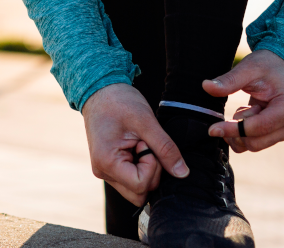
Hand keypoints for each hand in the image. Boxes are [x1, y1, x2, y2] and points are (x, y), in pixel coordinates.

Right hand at [82, 83, 188, 205]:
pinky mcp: (109, 167)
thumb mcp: (146, 122)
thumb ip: (166, 149)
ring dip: (146, 170)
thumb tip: (183, 173)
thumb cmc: (120, 101)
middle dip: (151, 172)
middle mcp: (102, 171)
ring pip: (136, 189)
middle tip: (145, 144)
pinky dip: (140, 168)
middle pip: (139, 193)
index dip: (153, 166)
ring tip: (140, 144)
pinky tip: (136, 148)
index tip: (146, 143)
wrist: (100, 90)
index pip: (141, 185)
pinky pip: (131, 180)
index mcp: (106, 162)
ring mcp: (104, 171)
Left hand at [203, 49, 283, 152]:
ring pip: (254, 145)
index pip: (258, 128)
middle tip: (239, 108)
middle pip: (256, 143)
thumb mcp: (247, 68)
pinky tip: (248, 114)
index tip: (212, 128)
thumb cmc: (267, 66)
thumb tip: (206, 86)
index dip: (233, 130)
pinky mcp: (281, 135)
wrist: (283, 68)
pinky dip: (244, 133)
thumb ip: (229, 80)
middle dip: (237, 129)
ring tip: (247, 108)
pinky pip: (255, 144)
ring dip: (241, 130)